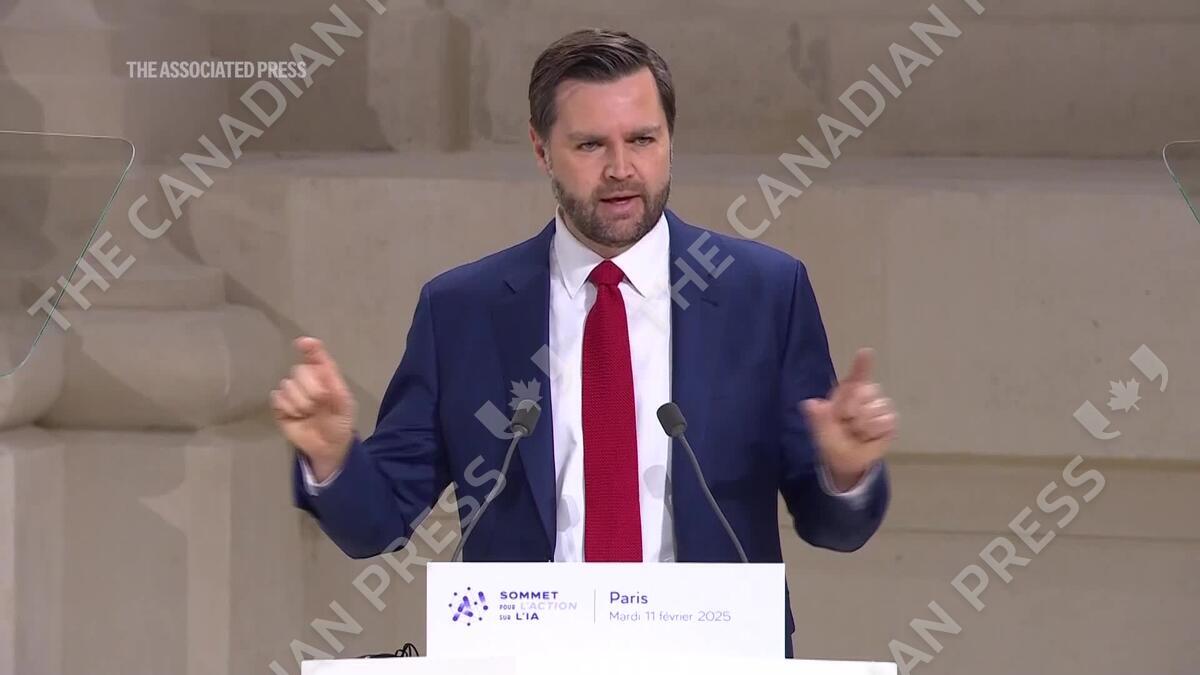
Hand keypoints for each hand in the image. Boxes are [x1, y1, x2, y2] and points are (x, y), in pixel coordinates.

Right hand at [270, 337, 356, 480]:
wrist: (328, 447)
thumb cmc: (339, 423)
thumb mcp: (344, 404)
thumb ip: (334, 383)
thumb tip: (321, 364)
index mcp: (324, 376)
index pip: (315, 356)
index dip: (310, 348)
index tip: (304, 343)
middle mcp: (306, 380)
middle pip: (299, 371)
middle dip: (310, 389)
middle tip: (319, 404)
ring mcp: (292, 392)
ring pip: (287, 385)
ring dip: (300, 402)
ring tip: (308, 413)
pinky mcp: (279, 406)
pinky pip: (277, 398)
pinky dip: (288, 408)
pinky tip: (296, 416)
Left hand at [802, 348, 896, 490]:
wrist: (847, 462)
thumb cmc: (833, 441)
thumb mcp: (822, 432)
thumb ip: (819, 418)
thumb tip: (809, 404)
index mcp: (845, 393)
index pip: (856, 377)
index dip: (862, 365)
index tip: (866, 352)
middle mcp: (864, 395)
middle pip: (866, 392)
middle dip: (853, 410)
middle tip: (846, 424)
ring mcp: (879, 407)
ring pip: (876, 410)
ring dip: (864, 426)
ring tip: (858, 433)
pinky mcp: (890, 420)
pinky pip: (886, 422)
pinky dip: (875, 433)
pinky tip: (869, 437)